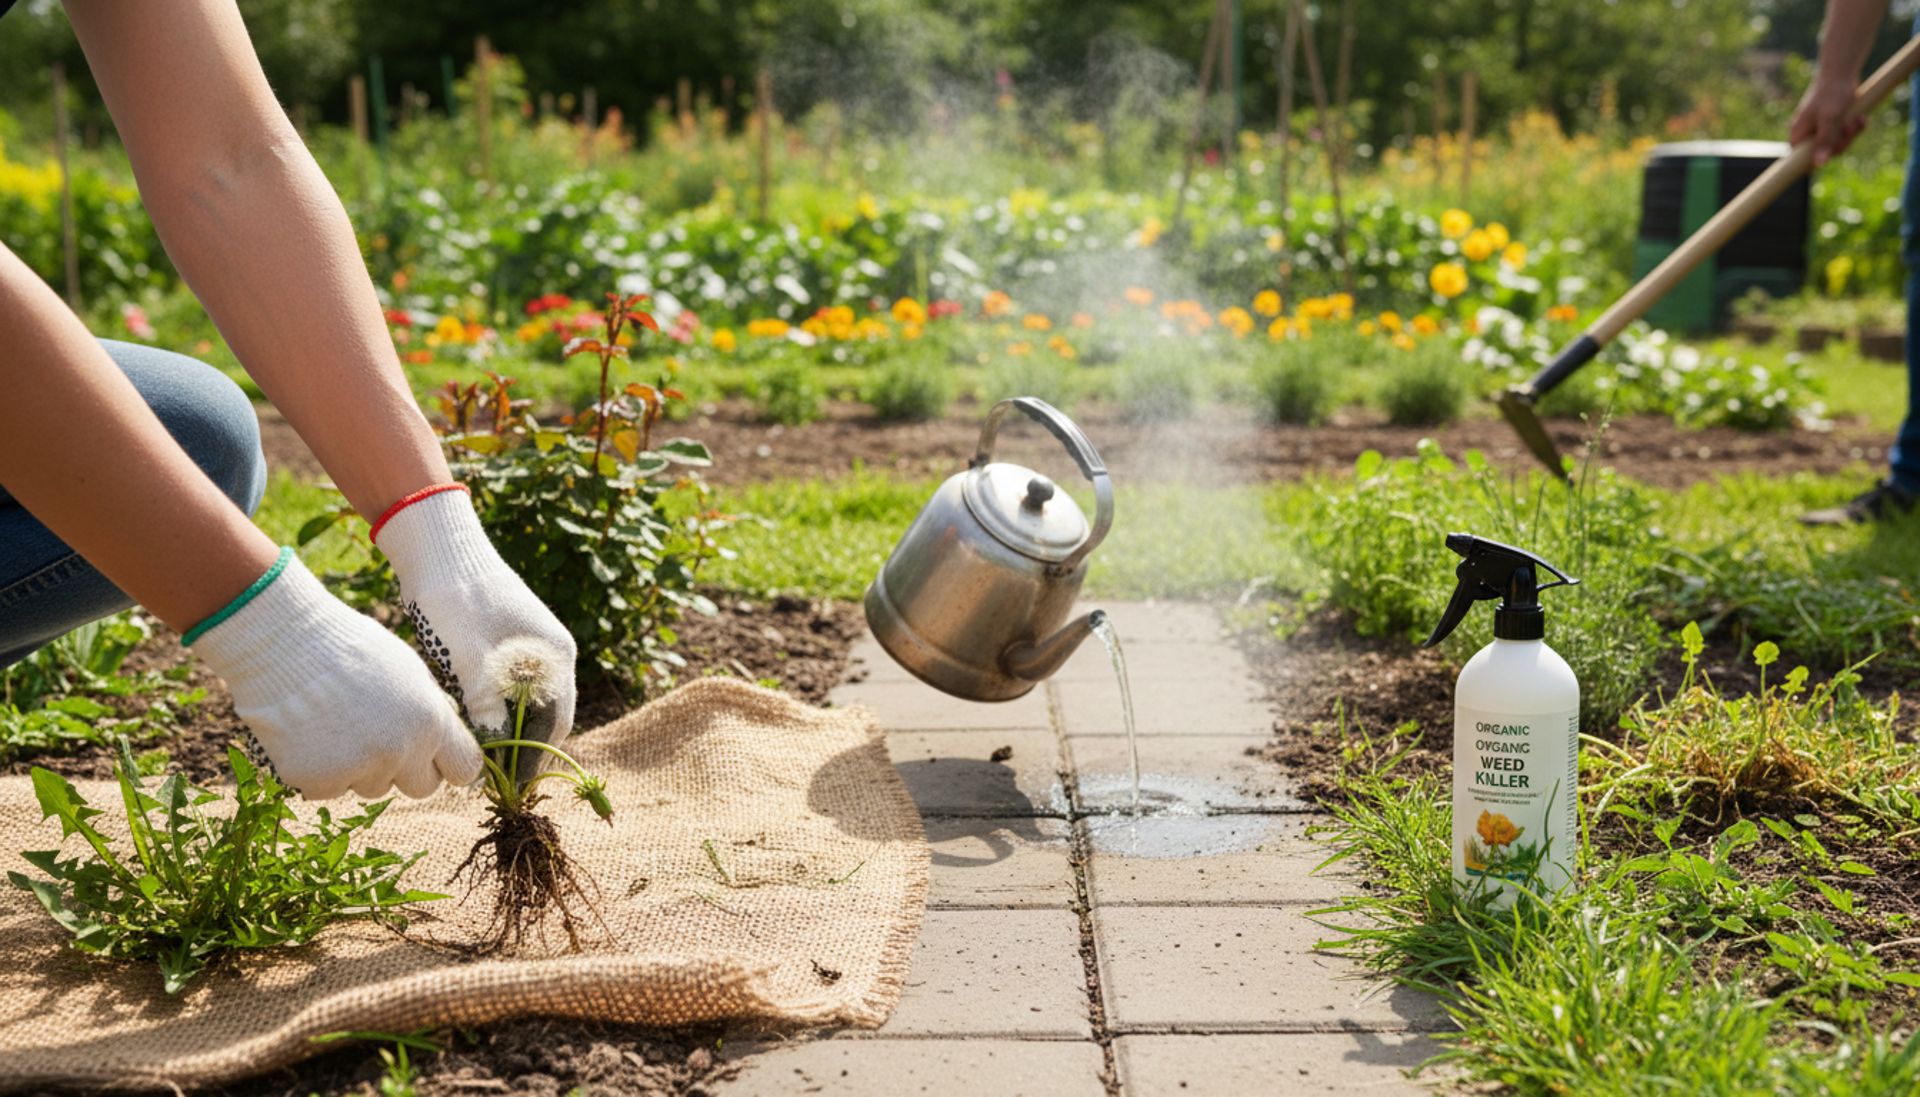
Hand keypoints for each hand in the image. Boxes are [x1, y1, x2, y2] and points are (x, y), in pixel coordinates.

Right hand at [190, 550, 483, 799]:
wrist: (283, 645)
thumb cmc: (349, 649)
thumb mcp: (410, 672)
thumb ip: (432, 712)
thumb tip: (445, 740)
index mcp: (430, 722)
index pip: (464, 769)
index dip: (449, 764)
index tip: (436, 760)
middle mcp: (400, 752)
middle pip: (422, 788)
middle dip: (407, 771)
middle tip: (380, 739)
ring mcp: (357, 770)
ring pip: (373, 787)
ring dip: (362, 768)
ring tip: (337, 724)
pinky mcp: (316, 782)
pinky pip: (330, 789)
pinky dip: (321, 770)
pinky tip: (309, 735)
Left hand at [372, 486, 577, 762]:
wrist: (438, 547)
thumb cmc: (456, 601)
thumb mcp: (469, 661)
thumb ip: (486, 708)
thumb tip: (491, 755)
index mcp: (554, 657)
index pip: (554, 723)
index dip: (532, 758)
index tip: (508, 789)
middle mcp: (549, 655)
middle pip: (543, 717)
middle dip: (520, 750)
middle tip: (490, 781)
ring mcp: (528, 648)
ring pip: (523, 705)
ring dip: (505, 731)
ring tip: (477, 760)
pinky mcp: (504, 644)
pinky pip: (507, 689)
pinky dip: (493, 711)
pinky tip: (468, 725)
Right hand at [1790, 74, 1865, 166]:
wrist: (1841, 71)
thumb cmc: (1831, 93)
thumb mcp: (1829, 119)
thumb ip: (1824, 142)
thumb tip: (1818, 165)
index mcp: (1798, 133)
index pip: (1800, 158)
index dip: (1817, 160)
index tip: (1834, 151)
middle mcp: (1808, 132)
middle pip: (1824, 152)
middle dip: (1842, 141)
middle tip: (1849, 127)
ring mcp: (1821, 127)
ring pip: (1837, 142)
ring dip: (1851, 133)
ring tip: (1856, 118)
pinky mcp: (1834, 122)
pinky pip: (1845, 133)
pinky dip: (1855, 127)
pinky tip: (1861, 117)